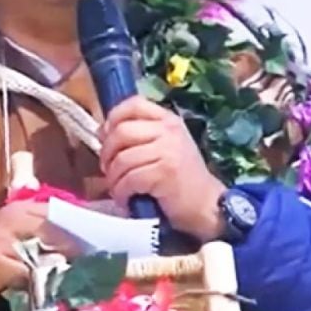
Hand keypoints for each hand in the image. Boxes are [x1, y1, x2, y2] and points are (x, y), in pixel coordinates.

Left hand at [100, 96, 226, 240]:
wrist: (208, 206)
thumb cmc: (182, 179)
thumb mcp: (166, 147)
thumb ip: (141, 136)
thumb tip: (102, 132)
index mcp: (168, 120)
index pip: (134, 104)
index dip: (113, 118)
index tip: (105, 137)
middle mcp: (169, 130)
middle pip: (121, 131)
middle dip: (107, 153)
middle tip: (108, 169)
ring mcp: (168, 150)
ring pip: (122, 158)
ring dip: (113, 178)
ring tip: (117, 188)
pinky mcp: (165, 172)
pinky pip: (130, 178)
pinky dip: (122, 192)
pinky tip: (126, 199)